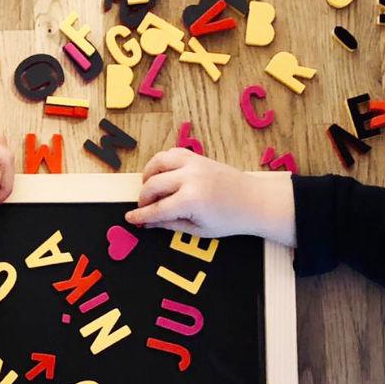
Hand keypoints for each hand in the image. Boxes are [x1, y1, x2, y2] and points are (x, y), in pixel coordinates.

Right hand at [125, 148, 295, 245]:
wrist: (255, 201)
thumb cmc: (229, 220)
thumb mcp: (198, 230)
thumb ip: (170, 224)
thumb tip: (148, 223)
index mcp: (191, 200)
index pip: (156, 209)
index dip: (140, 216)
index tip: (129, 219)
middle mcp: (190, 178)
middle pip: (152, 185)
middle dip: (143, 199)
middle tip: (144, 209)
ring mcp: (194, 164)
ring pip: (158, 163)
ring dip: (148, 176)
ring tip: (150, 189)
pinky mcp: (198, 157)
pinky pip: (171, 154)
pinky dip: (161, 163)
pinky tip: (161, 175)